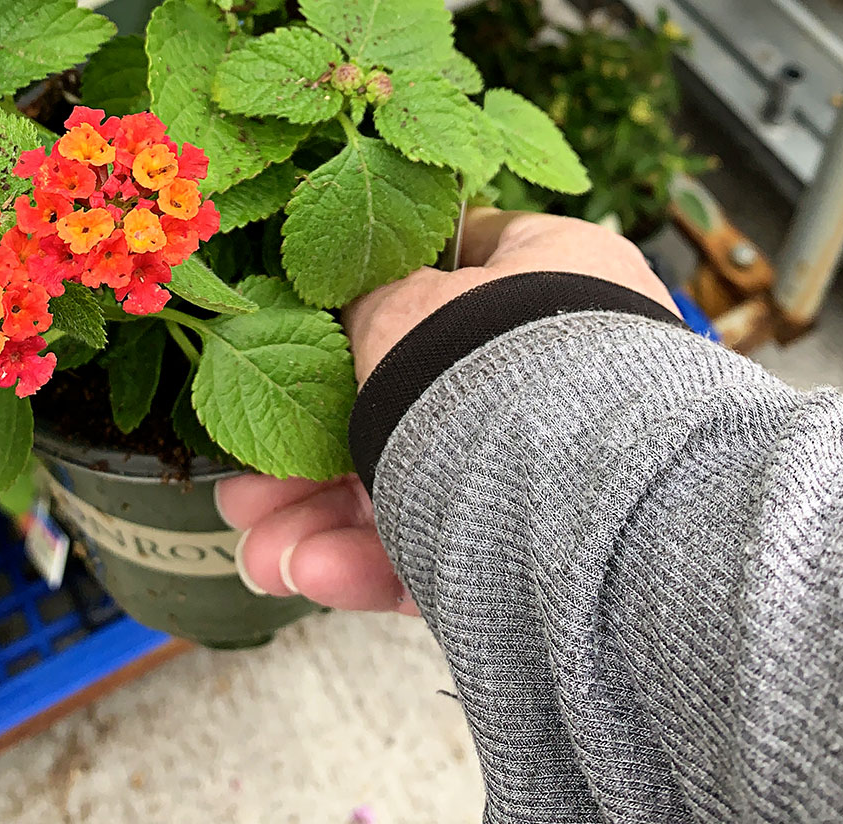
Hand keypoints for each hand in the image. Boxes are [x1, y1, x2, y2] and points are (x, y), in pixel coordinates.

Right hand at [216, 210, 678, 610]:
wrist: (594, 496)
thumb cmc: (505, 364)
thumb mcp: (403, 306)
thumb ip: (364, 300)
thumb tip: (344, 300)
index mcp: (554, 268)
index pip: (453, 268)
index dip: (367, 304)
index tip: (296, 341)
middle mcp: (564, 361)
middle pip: (417, 398)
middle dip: (315, 452)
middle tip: (248, 486)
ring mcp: (562, 458)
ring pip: (423, 486)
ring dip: (326, 521)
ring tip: (259, 553)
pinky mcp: (554, 551)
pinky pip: (453, 549)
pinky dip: (377, 564)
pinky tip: (307, 574)